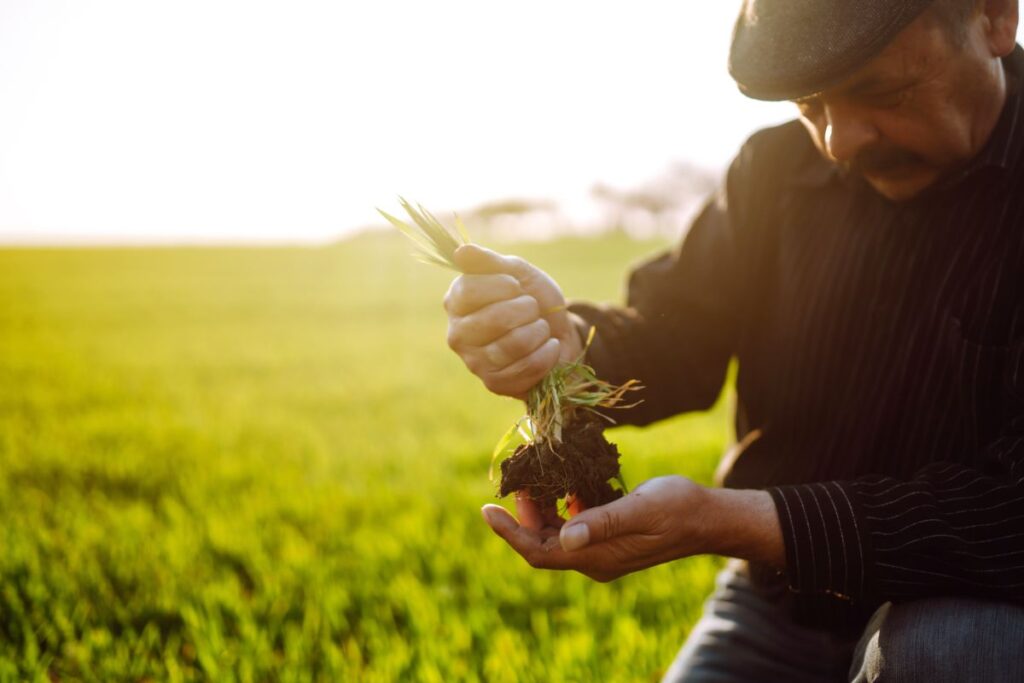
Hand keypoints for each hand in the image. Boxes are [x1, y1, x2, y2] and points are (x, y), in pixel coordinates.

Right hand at [444, 244, 582, 398]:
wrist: (559, 333)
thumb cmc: (533, 299)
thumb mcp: (517, 272)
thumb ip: (490, 262)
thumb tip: (461, 252)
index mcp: (457, 302)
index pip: (469, 291)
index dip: (500, 285)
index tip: (516, 285)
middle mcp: (458, 334)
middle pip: (493, 320)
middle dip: (526, 309)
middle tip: (532, 308)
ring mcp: (474, 362)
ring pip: (512, 345)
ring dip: (538, 332)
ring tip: (541, 327)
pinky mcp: (494, 383)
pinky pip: (526, 368)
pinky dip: (547, 353)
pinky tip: (550, 346)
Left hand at [481, 476, 783, 580]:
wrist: (710, 519)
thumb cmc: (679, 508)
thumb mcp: (640, 508)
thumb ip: (602, 520)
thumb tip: (564, 536)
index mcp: (597, 556)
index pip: (539, 551)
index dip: (510, 532)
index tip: (486, 509)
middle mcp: (594, 559)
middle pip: (542, 543)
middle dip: (522, 514)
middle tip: (515, 478)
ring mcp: (602, 551)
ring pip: (557, 534)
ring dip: (541, 508)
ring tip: (532, 476)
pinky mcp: (610, 538)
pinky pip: (574, 526)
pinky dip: (562, 505)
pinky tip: (563, 482)